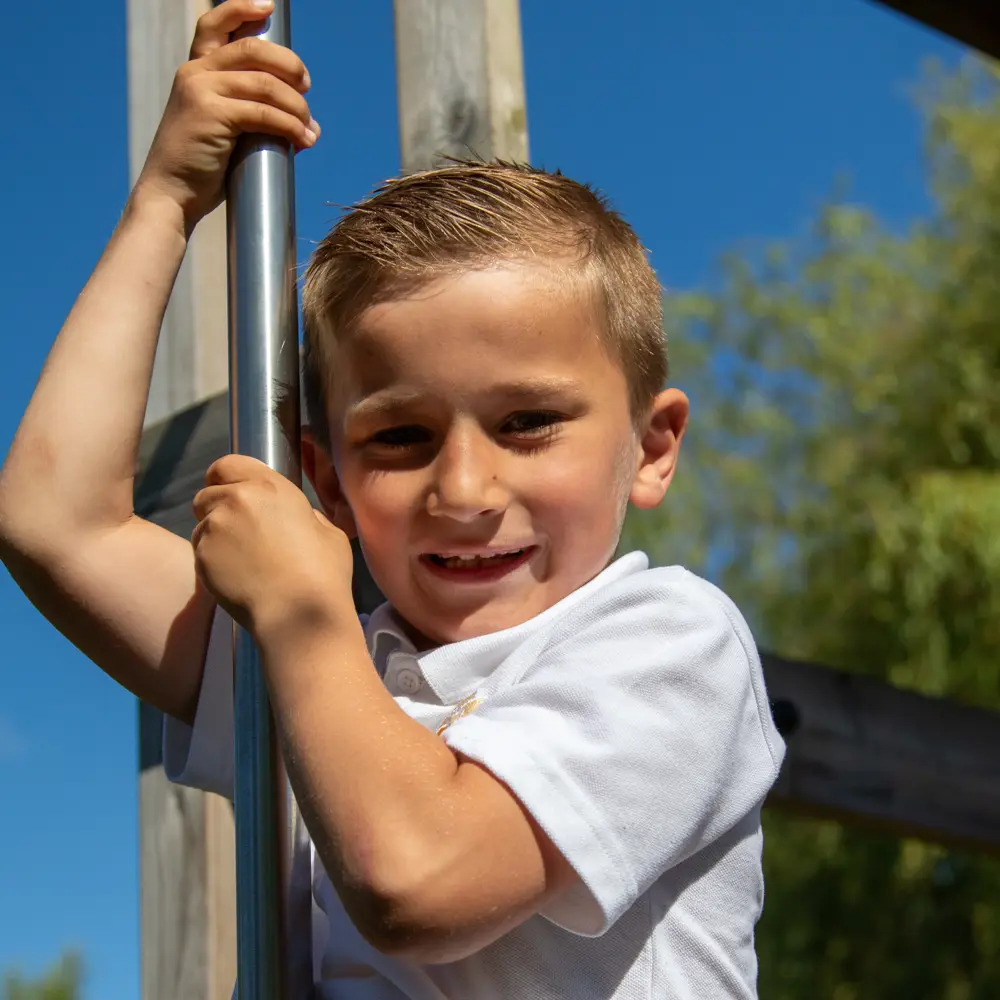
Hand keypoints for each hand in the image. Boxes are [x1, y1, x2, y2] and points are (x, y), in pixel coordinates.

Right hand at [133, 0, 317, 233]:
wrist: (171, 196)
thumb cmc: (201, 170)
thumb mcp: (224, 130)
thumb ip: (251, 113)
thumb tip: (306, 122)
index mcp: (195, 71)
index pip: (215, 23)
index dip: (242, 8)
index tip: (268, 5)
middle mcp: (195, 72)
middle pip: (254, 49)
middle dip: (290, 65)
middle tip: (307, 88)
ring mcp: (201, 90)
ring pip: (266, 83)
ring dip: (297, 105)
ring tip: (309, 128)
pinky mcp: (211, 114)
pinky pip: (264, 112)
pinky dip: (290, 126)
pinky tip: (304, 140)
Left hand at [191, 455, 353, 636]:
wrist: (297, 614)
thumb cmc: (323, 573)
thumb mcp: (328, 533)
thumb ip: (305, 516)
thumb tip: (298, 520)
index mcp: (270, 487)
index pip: (227, 464)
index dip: (225, 479)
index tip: (231, 493)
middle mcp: (235, 499)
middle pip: (206, 494)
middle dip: (216, 508)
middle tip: (236, 533)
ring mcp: (214, 528)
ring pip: (201, 525)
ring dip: (214, 536)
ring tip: (239, 560)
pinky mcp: (201, 556)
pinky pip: (200, 551)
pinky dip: (212, 560)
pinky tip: (235, 576)